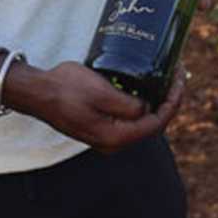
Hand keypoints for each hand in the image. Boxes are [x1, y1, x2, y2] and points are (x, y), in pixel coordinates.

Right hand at [6, 61, 185, 153]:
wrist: (38, 92)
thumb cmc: (66, 89)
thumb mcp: (100, 92)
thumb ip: (128, 105)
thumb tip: (146, 109)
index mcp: (114, 138)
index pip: (155, 124)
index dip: (172, 102)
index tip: (179, 79)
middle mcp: (112, 142)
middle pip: (151, 124)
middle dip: (167, 100)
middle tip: (177, 75)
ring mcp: (105, 135)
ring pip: (140, 121)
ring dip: (155, 100)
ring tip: (166, 78)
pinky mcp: (99, 126)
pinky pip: (127, 117)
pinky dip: (140, 101)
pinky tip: (144, 86)